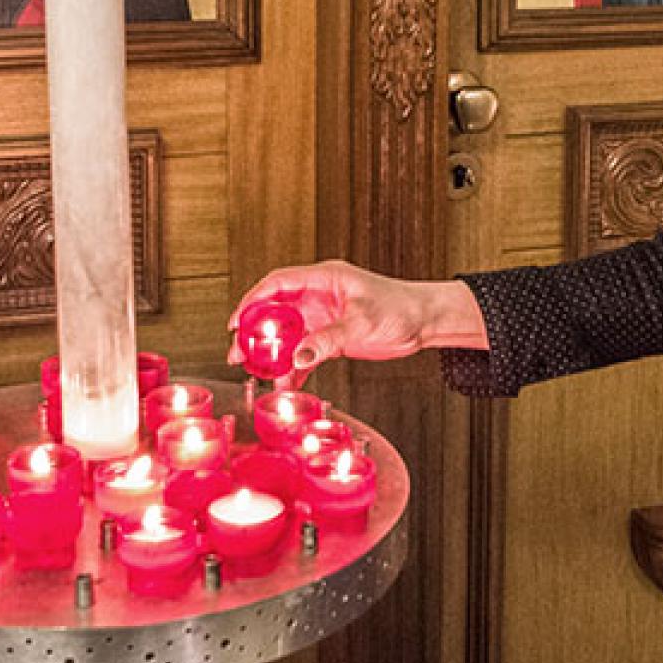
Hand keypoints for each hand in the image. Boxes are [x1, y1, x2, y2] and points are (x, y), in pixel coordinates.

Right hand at [226, 261, 487, 385]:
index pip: (278, 284)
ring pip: (288, 333)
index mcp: (325, 279)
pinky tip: (288, 383)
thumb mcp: (361, 324)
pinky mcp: (331, 335)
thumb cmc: (402, 309)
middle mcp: (320, 295)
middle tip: (239, 352)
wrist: (425, 321)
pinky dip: (296, 366)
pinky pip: (306, 350)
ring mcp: (324, 316)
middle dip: (256, 332)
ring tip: (258, 372)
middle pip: (276, 310)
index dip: (253, 301)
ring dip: (273, 352)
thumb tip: (298, 356)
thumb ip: (328, 340)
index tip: (237, 321)